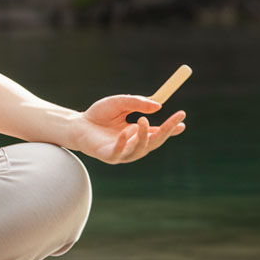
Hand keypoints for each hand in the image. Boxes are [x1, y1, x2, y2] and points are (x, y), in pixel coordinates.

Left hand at [71, 95, 186, 164]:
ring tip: (142, 120)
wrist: (77, 124)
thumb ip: (137, 102)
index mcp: (138, 132)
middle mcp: (133, 144)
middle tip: (176, 119)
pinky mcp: (110, 156)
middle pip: (155, 141)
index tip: (182, 119)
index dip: (172, 127)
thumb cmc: (98, 114)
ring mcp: (123, 152)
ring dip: (144, 136)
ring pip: (141, 149)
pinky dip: (123, 143)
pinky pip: (120, 152)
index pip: (159, 132)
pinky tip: (125, 131)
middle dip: (167, 131)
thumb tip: (158, 105)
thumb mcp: (120, 102)